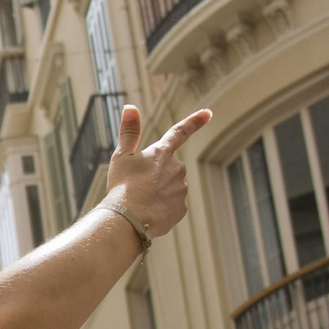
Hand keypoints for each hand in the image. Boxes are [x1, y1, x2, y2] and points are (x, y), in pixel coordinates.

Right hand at [101, 105, 210, 237]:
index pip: (180, 132)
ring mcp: (181, 189)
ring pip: (170, 188)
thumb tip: (130, 108)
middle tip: (137, 186)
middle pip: (169, 168)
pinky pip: (172, 207)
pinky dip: (161, 209)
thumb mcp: (122, 157)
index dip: (194, 121)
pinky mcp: (181, 209)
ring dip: (158, 193)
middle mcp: (177, 168)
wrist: (127, 220)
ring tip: (140, 202)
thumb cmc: (122, 187)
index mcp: (162, 152)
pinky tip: (148, 213)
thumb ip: (129, 132)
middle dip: (157, 176)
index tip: (207, 113)